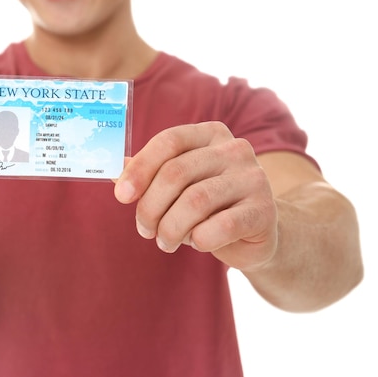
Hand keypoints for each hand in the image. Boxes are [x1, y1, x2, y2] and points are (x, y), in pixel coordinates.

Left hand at [114, 121, 276, 270]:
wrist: (255, 234)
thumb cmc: (208, 206)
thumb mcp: (178, 186)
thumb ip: (149, 174)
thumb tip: (113, 170)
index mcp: (210, 134)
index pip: (168, 141)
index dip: (140, 168)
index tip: (121, 196)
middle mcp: (235, 149)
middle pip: (176, 173)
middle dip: (150, 207)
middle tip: (144, 230)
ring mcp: (254, 178)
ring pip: (195, 201)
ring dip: (170, 228)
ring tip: (166, 242)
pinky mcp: (265, 210)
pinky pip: (219, 227)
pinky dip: (199, 240)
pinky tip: (197, 243)